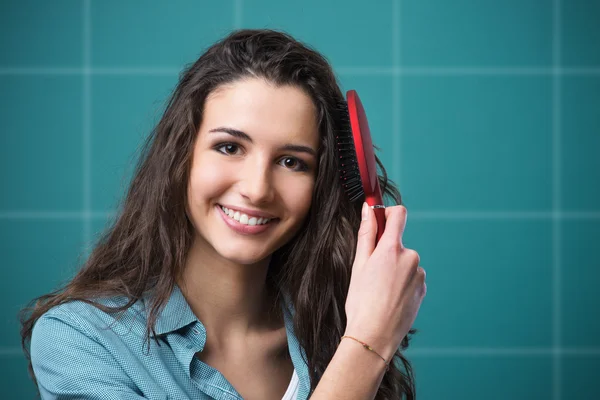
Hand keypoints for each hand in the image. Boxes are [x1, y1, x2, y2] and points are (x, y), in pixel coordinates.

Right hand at [344, 203, 425, 361]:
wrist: (375, 335)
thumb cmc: (361, 301)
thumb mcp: (359, 264)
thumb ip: (366, 233)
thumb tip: (369, 209)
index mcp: (392, 249)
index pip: (398, 214)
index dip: (388, 212)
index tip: (379, 218)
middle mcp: (410, 257)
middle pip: (398, 243)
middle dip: (386, 252)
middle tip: (371, 273)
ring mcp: (419, 274)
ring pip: (404, 262)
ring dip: (394, 270)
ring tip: (380, 291)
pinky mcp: (423, 289)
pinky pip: (411, 278)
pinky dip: (401, 283)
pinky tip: (390, 298)